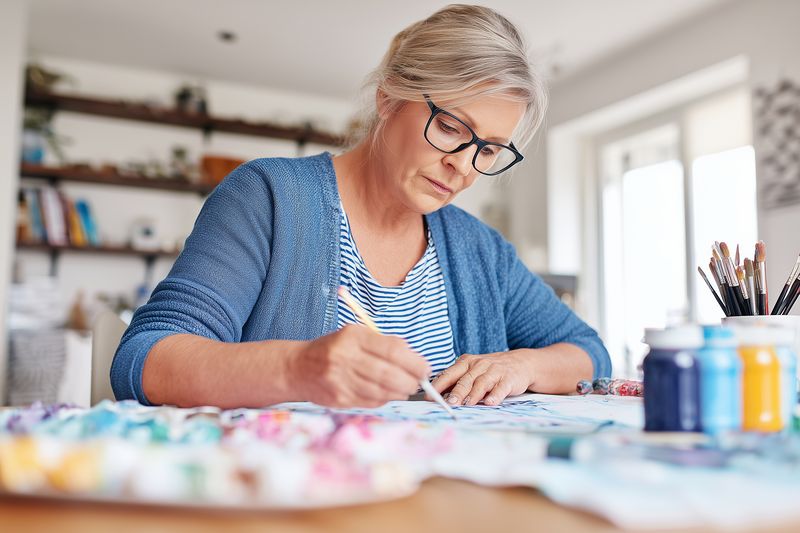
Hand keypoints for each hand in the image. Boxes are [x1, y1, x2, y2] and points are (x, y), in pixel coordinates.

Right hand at [289, 324, 430, 407]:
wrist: (298, 367)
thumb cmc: (335, 349)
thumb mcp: (356, 336)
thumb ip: (385, 344)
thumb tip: (416, 359)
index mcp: (353, 336)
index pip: (392, 350)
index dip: (414, 362)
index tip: (425, 368)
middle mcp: (345, 357)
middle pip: (389, 374)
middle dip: (410, 381)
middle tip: (418, 382)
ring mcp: (340, 380)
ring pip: (381, 391)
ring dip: (399, 392)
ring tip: (405, 388)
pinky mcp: (338, 398)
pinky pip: (370, 402)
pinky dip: (384, 399)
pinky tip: (386, 394)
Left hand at [429, 351, 533, 405]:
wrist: (520, 362)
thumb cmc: (490, 370)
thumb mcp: (472, 371)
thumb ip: (457, 382)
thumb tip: (439, 398)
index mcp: (466, 362)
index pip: (449, 374)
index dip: (438, 385)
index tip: (429, 396)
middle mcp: (479, 364)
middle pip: (465, 379)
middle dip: (456, 392)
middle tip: (449, 403)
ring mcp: (494, 371)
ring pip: (481, 383)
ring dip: (474, 395)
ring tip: (467, 405)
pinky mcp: (508, 378)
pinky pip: (500, 388)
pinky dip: (495, 395)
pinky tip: (490, 403)